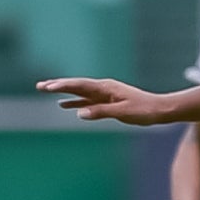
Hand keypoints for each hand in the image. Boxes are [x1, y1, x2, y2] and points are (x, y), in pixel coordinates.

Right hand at [39, 78, 171, 124]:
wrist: (161, 109)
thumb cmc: (144, 111)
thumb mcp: (123, 112)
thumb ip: (101, 112)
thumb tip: (80, 113)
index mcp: (106, 88)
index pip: (80, 85)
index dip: (63, 86)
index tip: (48, 87)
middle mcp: (104, 88)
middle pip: (77, 85)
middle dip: (58, 85)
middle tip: (39, 86)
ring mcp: (105, 94)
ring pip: (80, 92)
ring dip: (64, 92)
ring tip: (47, 90)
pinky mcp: (108, 102)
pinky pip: (87, 101)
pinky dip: (76, 102)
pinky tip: (66, 106)